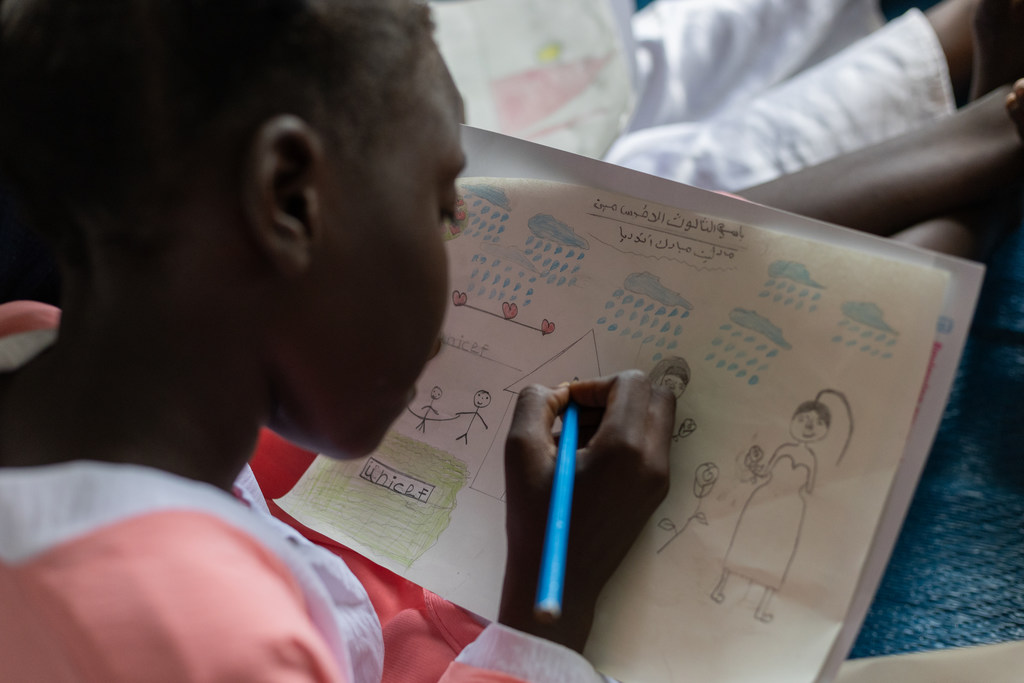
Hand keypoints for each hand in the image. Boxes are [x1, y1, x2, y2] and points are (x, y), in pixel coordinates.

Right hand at [499, 370, 674, 651]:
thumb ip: (534, 404)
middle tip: (579, 419)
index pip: (632, 382)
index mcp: (625, 447)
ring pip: (656, 419)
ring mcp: (660, 479)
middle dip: (616, 395)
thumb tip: (559, 392)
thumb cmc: (537, 519)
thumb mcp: (520, 452)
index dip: (596, 384)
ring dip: (621, 416)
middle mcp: (653, 460)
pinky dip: (626, 440)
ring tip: (579, 445)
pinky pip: (651, 446)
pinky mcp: (656, 493)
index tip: (568, 407)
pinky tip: (590, 465)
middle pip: (656, 396)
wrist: (560, 583)